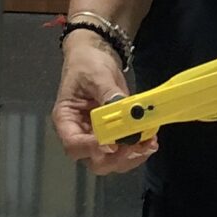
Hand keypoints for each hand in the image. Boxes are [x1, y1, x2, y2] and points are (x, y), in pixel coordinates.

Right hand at [54, 31, 153, 174]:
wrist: (95, 55)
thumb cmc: (88, 63)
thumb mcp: (97, 75)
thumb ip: (109, 95)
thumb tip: (126, 112)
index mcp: (66, 120)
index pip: (74, 144)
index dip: (92, 149)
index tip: (113, 143)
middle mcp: (80, 134)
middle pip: (94, 160)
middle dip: (117, 158)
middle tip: (136, 145)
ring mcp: (97, 137)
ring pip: (112, 161)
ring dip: (132, 156)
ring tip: (149, 143)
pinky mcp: (114, 135)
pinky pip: (124, 151)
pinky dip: (138, 149)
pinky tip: (150, 140)